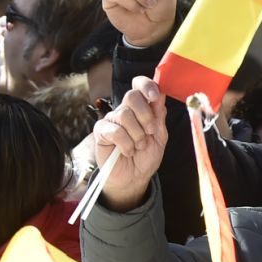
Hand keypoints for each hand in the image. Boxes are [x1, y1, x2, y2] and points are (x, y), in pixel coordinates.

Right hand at [88, 77, 167, 210]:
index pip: (139, 85)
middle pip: (132, 96)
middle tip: (150, 132)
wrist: (134, 177)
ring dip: (137, 134)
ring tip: (139, 145)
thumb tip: (161, 93)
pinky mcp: (101, 132)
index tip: (154, 97)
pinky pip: (115, 131)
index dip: (146, 85)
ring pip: (124, 115)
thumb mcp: (160, 136)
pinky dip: (126, 144)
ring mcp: (111, 120)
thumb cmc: (146, 155)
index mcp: (141, 108)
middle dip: (146, 116)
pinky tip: (128, 151)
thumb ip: (159, 115)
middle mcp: (125, 110)